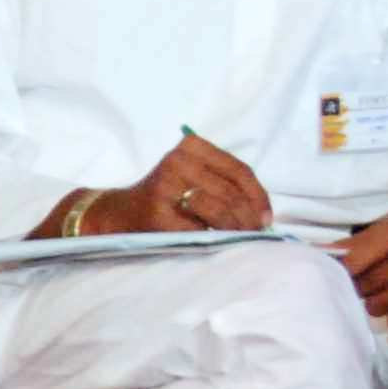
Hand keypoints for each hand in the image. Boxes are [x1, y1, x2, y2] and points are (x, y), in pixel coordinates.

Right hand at [95, 131, 272, 236]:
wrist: (121, 212)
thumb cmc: (166, 195)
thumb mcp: (193, 174)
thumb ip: (224, 182)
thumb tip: (263, 212)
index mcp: (190, 147)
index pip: (239, 170)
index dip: (259, 196)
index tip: (266, 216)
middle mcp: (177, 162)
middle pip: (231, 192)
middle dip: (249, 217)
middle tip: (256, 232)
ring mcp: (166, 187)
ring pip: (219, 210)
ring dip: (236, 229)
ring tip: (241, 237)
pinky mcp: (159, 213)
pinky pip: (200, 229)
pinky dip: (214, 238)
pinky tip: (218, 242)